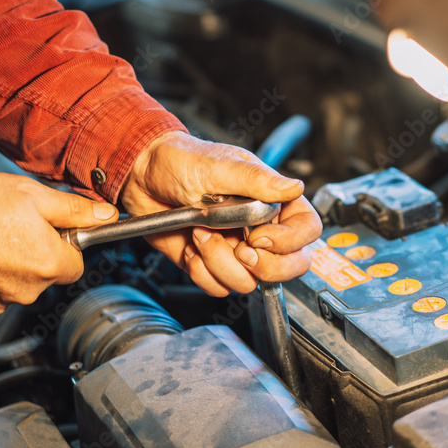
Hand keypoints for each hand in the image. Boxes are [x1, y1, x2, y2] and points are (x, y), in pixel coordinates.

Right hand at [0, 170, 118, 314]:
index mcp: (49, 263)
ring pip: (13, 284)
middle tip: (9, 223)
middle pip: (44, 274)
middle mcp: (26, 290)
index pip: (76, 263)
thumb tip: (106, 215)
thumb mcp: (31, 194)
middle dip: (33, 252)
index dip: (64, 243)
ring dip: (5, 264)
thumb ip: (73, 209)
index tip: (49, 229)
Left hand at [120, 131, 321, 295]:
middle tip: (239, 248)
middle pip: (289, 267)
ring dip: (219, 261)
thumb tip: (294, 187)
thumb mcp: (220, 165)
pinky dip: (201, 271)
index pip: (307, 231)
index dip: (288, 242)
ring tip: (201, 232)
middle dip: (261, 265)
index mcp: (272, 200)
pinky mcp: (211, 264)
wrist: (141, 176)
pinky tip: (191, 245)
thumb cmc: (181, 160)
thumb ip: (257, 180)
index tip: (258, 235)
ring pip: (249, 281)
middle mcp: (260, 227)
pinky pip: (219, 287)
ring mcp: (236, 249)